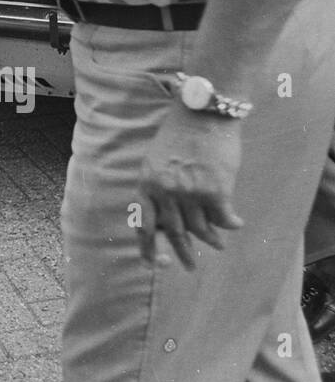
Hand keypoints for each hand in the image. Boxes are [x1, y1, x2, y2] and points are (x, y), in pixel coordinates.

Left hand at [136, 108, 243, 269]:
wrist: (201, 113)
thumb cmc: (178, 134)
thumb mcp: (156, 160)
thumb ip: (158, 187)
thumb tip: (167, 216)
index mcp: (147, 183)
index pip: (144, 224)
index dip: (149, 247)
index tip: (154, 264)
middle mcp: (166, 192)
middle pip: (175, 232)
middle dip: (182, 253)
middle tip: (189, 267)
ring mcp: (191, 194)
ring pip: (201, 229)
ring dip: (211, 240)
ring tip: (217, 245)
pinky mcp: (216, 192)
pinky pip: (224, 219)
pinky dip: (230, 225)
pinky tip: (236, 225)